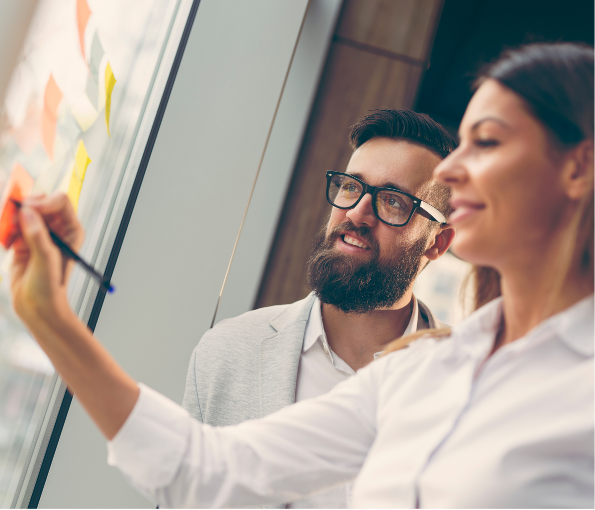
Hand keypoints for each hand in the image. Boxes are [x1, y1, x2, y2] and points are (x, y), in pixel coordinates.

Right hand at [11, 193, 83, 323]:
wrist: (36, 306)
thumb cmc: (50, 286)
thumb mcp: (46, 260)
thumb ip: (38, 236)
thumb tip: (28, 212)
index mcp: (71, 230)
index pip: (60, 202)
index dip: (44, 201)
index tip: (29, 210)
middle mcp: (57, 228)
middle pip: (40, 201)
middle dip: (25, 206)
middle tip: (12, 217)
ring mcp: (39, 232)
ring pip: (23, 210)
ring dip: (12, 217)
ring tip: (10, 236)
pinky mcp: (22, 239)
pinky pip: (11, 223)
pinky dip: (5, 229)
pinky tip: (7, 245)